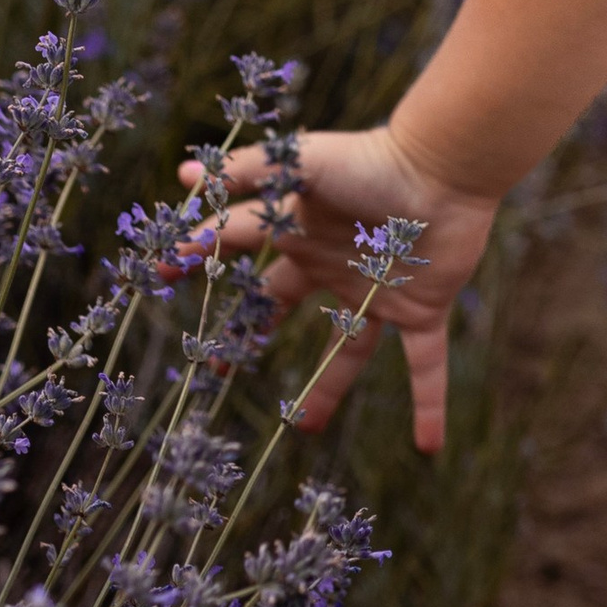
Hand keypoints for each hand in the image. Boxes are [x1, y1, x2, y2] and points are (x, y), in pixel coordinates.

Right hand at [172, 120, 498, 452]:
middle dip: (250, 333)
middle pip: (283, 305)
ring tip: (306, 429)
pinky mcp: (422, 309)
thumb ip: (246, 172)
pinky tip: (428, 446)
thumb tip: (184, 175)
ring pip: (349, 349)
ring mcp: (379, 291)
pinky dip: (428, 404)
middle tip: (220, 367)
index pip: (238, 244)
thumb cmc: (372, 161)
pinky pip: (424, 364)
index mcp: (302, 230)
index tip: (161, 274)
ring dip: (329, 389)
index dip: (198, 254)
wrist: (445, 169)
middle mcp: (336, 265)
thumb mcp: (302, 163)